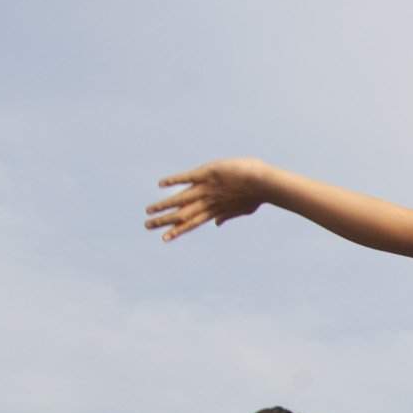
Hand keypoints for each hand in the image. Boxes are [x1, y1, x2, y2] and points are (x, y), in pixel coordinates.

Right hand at [146, 159, 272, 240]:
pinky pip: (187, 177)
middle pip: (182, 214)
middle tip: (146, 226)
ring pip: (180, 199)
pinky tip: (161, 184)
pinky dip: (175, 180)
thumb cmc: (258, 194)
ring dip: (164, 205)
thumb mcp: (242, 208)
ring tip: (149, 210)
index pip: (192, 223)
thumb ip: (227, 215)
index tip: (164, 238)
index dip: (177, 231)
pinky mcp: (208, 174)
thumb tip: (216, 224)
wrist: (265, 182)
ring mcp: (207, 189)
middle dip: (164, 221)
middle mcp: (207, 201)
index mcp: (214, 210)